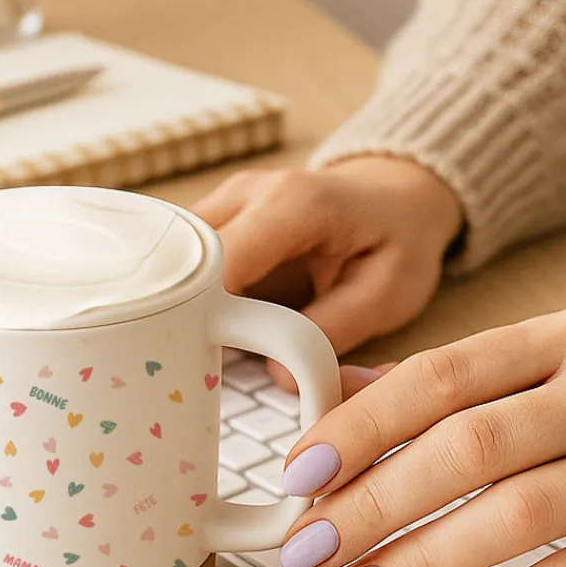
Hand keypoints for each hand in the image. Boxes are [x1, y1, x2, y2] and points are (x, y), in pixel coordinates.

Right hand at [192, 157, 462, 382]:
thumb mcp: (389, 293)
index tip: (195, 357)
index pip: (220, 260)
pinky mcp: (215, 214)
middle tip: (176, 361)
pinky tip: (185, 320)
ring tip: (177, 344)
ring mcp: (226, 199)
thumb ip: (336, 330)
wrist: (395, 196)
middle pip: (180, 252)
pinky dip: (175, 286)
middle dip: (172, 307)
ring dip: (168, 296)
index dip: (198, 309)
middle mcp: (250, 192)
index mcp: (295, 205)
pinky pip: (177, 251)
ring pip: (169, 250)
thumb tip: (277, 374)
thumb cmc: (397, 241)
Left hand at [277, 308, 565, 566]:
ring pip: (513, 519)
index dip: (358, 425)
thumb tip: (336, 395)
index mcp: (557, 340)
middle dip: (372, 502)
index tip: (300, 472)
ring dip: (419, 563)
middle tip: (311, 544)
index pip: (437, 376)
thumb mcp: (543, 362)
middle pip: (466, 449)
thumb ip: (443, 379)